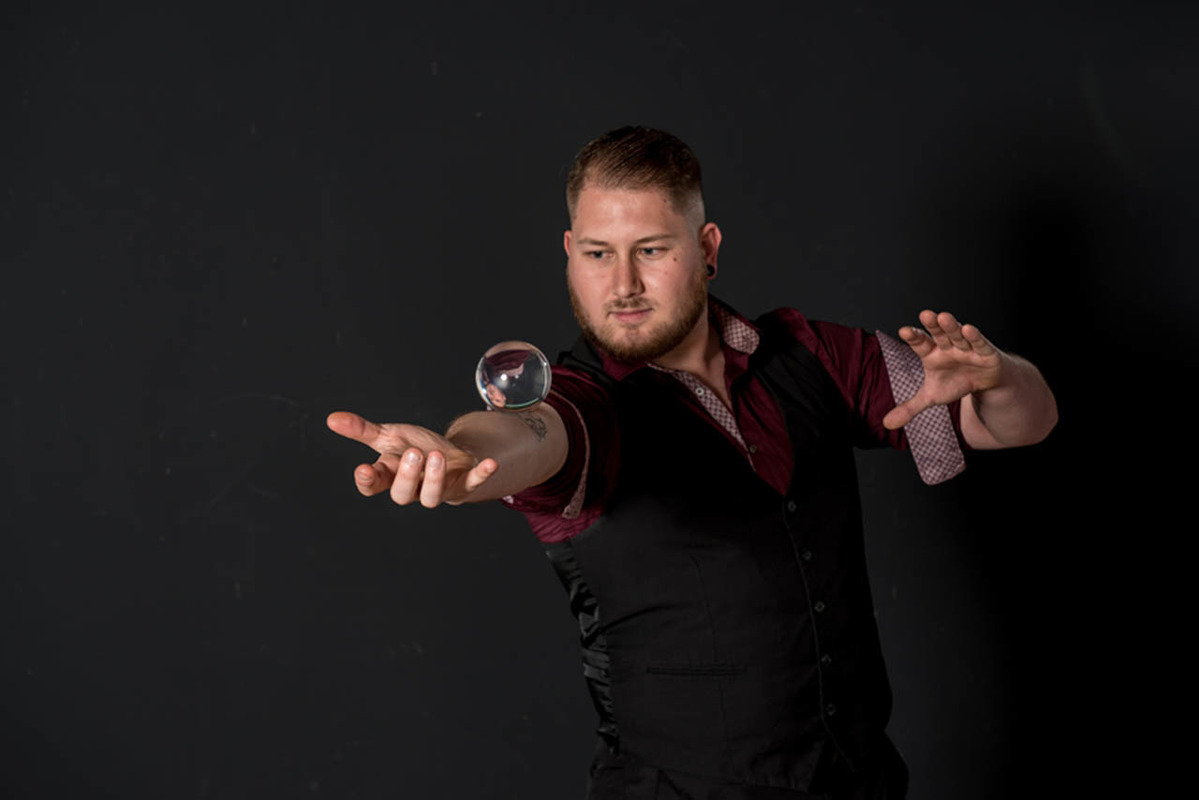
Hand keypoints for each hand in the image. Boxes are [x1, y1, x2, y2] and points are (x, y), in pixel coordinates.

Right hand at [326, 411, 497, 506]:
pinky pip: (473, 484)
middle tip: (413, 454)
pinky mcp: (465, 485)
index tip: (363, 470)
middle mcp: (413, 488)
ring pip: (433, 497)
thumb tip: (331, 418)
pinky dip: (482, 475)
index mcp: (390, 475)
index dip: (368, 481)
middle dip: (408, 476)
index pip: (373, 485)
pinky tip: (490, 463)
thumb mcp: (389, 435)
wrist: (448, 455)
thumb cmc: (414, 447)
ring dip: (435, 478)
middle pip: (403, 495)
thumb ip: (362, 430)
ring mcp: (439, 489)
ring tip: (437, 456)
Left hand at [882, 310, 1003, 429]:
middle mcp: (947, 347)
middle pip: (938, 334)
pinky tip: (969, 329)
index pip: (920, 343)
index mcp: (931, 354)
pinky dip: (975, 337)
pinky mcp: (985, 352)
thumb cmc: (954, 382)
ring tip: (944, 317)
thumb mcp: (931, 397)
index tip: (904, 331)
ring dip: (951, 327)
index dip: (914, 337)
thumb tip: (886, 424)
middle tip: (925, 314)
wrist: (983, 383)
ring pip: (957, 335)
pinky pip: (979, 343)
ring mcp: (966, 347)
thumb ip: (909, 408)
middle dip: (932, 325)